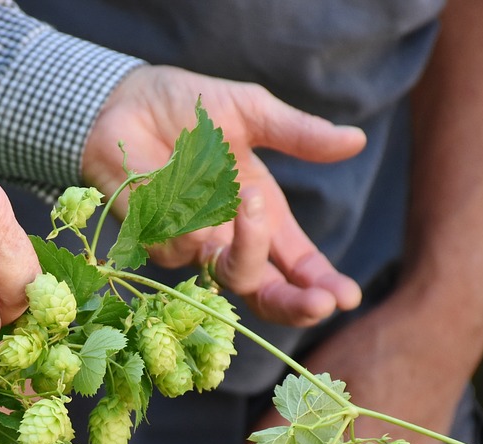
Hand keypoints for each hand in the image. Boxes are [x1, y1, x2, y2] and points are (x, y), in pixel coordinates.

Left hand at [83, 65, 366, 326]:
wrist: (126, 101)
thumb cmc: (190, 110)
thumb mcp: (252, 113)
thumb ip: (298, 134)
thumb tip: (355, 139)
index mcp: (263, 219)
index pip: (297, 267)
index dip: (321, 285)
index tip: (345, 296)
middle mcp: (228, 241)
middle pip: (263, 294)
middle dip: (293, 304)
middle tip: (318, 302)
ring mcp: (190, 246)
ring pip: (226, 272)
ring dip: (247, 239)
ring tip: (248, 194)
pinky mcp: (153, 240)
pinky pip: (182, 242)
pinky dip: (191, 212)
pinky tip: (181, 178)